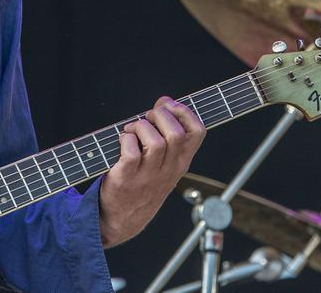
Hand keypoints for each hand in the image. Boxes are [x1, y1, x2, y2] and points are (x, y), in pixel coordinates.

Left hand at [99, 96, 205, 246]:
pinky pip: (131, 152)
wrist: (123, 219)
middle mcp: (169, 169)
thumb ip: (166, 132)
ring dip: (140, 127)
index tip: (168, 107)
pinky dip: (125, 139)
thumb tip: (165, 101)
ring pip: (155, 141)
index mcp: (181, 161)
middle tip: (146, 119)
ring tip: (131, 131)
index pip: (198, 131)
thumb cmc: (143, 182)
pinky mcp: (127, 178)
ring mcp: (148, 175)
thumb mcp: (164, 161)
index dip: (185, 111)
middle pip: (176, 133)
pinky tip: (121, 142)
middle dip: (159, 115)